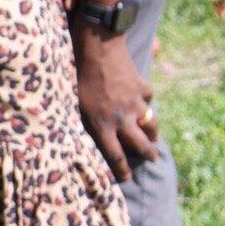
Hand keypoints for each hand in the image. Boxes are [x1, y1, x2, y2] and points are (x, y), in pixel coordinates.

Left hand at [74, 26, 159, 181]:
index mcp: (102, 126)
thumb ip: (79, 121)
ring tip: (151, 136)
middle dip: (148, 154)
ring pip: (151, 124)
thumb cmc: (75, 75)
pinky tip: (142, 99)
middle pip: (141, 145)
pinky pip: (147, 97)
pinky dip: (145, 100)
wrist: (96, 47)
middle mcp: (122, 119)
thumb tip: (76, 137)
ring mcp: (134, 103)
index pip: (116, 156)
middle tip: (152, 158)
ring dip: (152, 131)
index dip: (122, 171)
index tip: (126, 178)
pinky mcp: (141, 86)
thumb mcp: (72, 103)